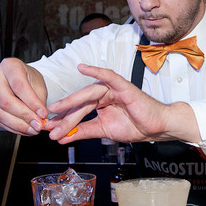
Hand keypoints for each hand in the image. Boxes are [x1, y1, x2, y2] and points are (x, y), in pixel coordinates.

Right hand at [0, 58, 48, 134]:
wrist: (18, 78)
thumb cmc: (28, 78)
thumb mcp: (38, 83)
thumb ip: (38, 100)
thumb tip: (40, 118)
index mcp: (10, 66)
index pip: (19, 86)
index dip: (32, 102)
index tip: (43, 113)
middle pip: (6, 101)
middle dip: (24, 116)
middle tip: (38, 125)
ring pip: (0, 113)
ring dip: (19, 125)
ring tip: (34, 129)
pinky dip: (14, 128)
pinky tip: (26, 129)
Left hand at [44, 64, 200, 143]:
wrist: (156, 128)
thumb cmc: (135, 126)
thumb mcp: (102, 131)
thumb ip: (83, 132)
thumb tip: (62, 137)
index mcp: (99, 103)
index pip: (77, 110)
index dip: (63, 119)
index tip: (49, 129)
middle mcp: (103, 94)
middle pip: (80, 103)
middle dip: (64, 114)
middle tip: (49, 125)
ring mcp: (113, 89)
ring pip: (88, 94)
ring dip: (72, 101)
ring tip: (57, 109)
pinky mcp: (123, 86)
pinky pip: (108, 76)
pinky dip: (96, 71)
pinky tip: (83, 68)